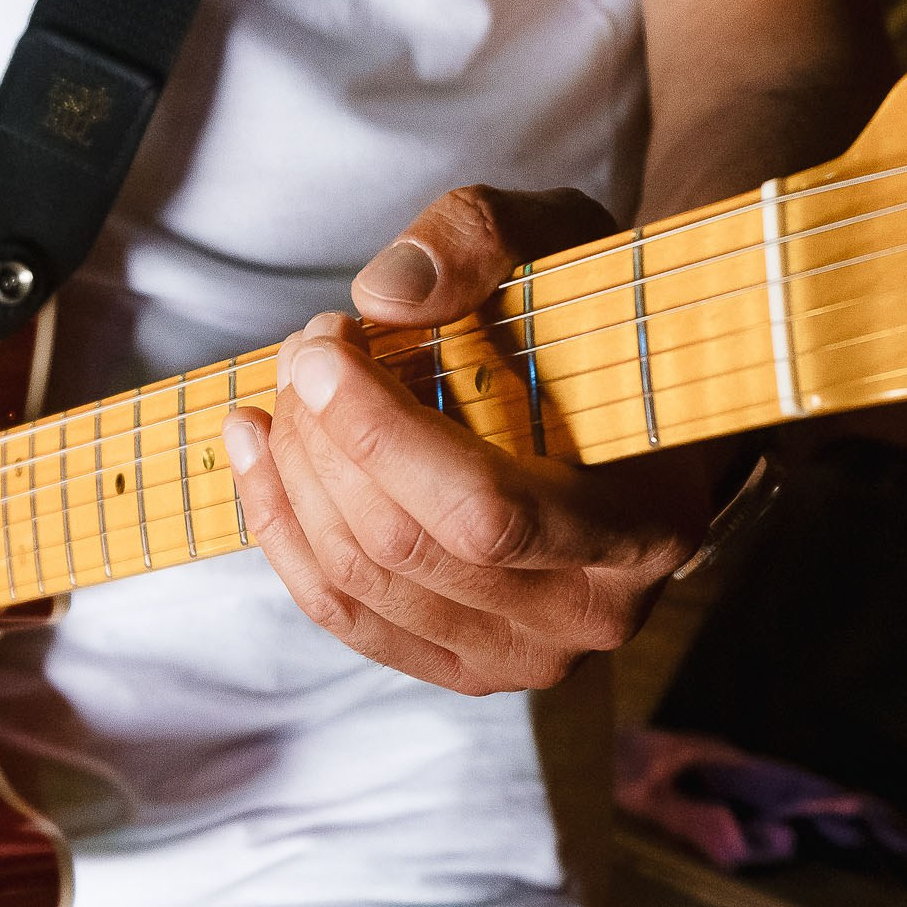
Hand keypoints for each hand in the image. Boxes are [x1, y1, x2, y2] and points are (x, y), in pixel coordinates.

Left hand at [220, 186, 713, 695]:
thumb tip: (382, 297)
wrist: (633, 409)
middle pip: (405, 548)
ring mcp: (524, 656)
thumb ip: (481, 242)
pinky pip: (345, 615)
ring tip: (281, 390)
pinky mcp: (462, 664)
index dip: (379, 434)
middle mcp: (592, 615)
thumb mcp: (564, 243)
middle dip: (325, 438)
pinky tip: (258, 453)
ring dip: (294, 477)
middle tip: (304, 350)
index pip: (487, 515)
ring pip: (361, 582)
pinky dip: (285, 530)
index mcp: (648, 527)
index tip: (323, 347)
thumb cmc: (599, 324)